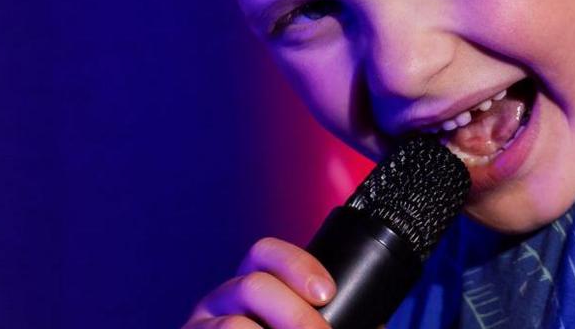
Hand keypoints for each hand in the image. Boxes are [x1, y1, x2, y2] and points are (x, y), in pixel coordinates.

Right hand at [183, 236, 334, 328]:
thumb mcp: (294, 324)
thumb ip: (327, 322)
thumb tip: (373, 324)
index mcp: (249, 286)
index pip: (264, 253)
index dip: (297, 265)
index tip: (327, 293)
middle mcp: (219, 301)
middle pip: (252, 286)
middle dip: (294, 314)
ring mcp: (200, 327)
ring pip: (233, 325)